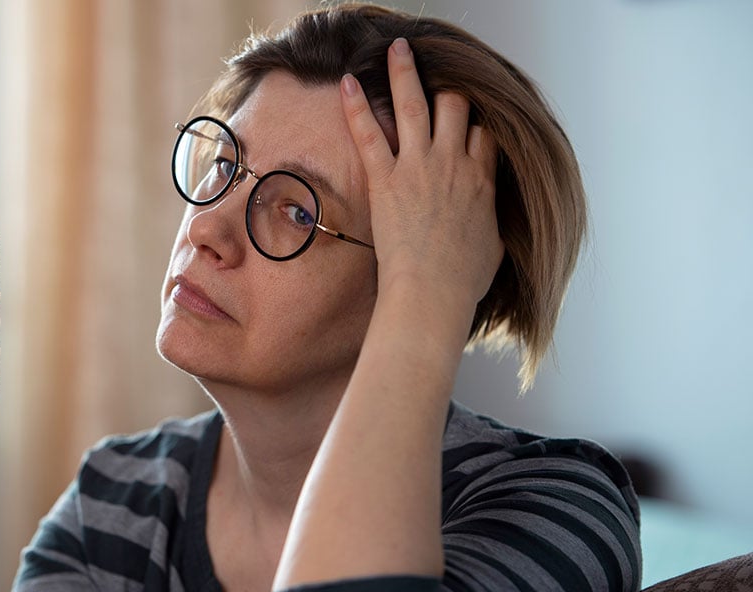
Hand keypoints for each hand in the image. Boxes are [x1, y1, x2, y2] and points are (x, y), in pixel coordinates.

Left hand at [342, 37, 502, 308]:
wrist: (433, 293)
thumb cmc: (462, 282)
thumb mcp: (494, 248)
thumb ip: (492, 223)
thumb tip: (490, 223)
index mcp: (483, 181)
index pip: (485, 134)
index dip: (476, 124)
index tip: (467, 121)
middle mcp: (454, 164)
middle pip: (457, 107)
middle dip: (447, 89)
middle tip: (436, 76)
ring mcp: (419, 167)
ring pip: (416, 104)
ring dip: (406, 71)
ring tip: (398, 48)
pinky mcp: (386, 179)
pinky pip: (369, 133)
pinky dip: (357, 105)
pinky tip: (348, 81)